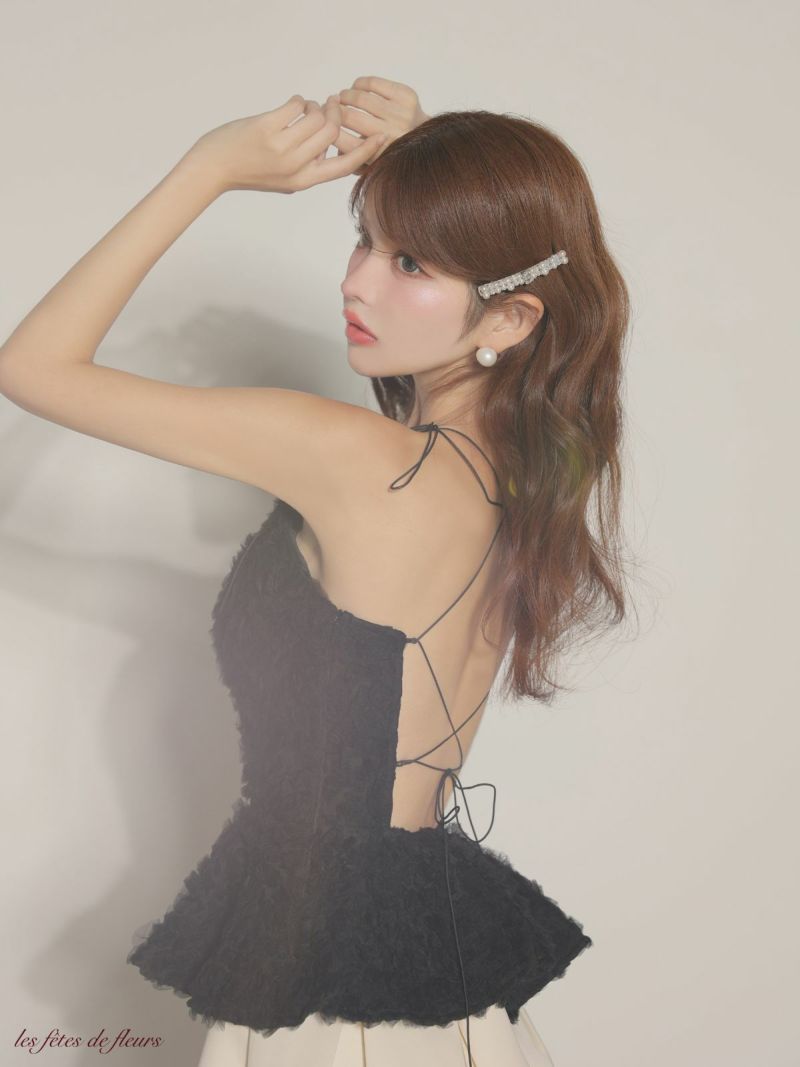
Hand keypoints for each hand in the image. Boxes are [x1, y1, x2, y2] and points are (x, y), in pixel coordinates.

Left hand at [189, 94, 387, 194]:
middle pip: (332, 132)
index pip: (344, 166)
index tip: (381, 137)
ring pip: (316, 117)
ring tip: (305, 107)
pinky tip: (292, 105)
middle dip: (333, 114)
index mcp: (304, 181)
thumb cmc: (249, 172)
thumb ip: (307, 168)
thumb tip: (328, 144)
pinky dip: (297, 100)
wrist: (215, 168)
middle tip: (328, 105)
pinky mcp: (266, 128)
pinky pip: (295, 105)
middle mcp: (295, 166)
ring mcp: (281, 148)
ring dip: (314, 105)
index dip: (366, 150)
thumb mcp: (284, 180)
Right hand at [328, 76, 429, 175]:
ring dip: (346, 95)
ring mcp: (401, 115)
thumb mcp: (368, 164)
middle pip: (349, 117)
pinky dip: (360, 84)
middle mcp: (391, 136)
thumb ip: (348, 157)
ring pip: (360, 97)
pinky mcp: (407, 97)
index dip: (327, 127)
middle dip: (334, 109)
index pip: (342, 140)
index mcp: (379, 156)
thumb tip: (328, 144)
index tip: (323, 120)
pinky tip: (357, 88)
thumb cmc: (390, 152)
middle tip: (330, 106)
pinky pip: (374, 83)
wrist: (425, 142)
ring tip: (343, 97)